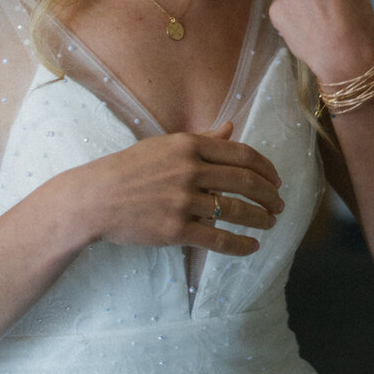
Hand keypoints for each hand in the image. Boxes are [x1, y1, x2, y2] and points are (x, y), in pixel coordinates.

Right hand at [64, 121, 283, 256]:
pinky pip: (217, 238)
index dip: (266, 169)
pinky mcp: (175, 229)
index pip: (242, 155)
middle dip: (269, 195)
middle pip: (246, 182)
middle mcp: (190, 170)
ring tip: (270, 223)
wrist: (93, 199)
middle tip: (279, 205)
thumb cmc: (128, 169)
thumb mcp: (164, 145)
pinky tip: (252, 247)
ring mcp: (183, 200)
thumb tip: (231, 126)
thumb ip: (202, 138)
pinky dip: (240, 245)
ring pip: (236, 211)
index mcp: (189, 145)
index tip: (276, 180)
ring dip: (260, 218)